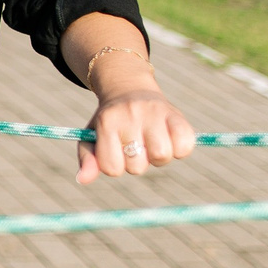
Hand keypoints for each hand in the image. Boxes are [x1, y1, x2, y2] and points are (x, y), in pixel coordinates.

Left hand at [78, 73, 197, 183]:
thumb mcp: (91, 136)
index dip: (115, 166)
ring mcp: (154, 113)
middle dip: (137, 162)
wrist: (129, 88)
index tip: (115, 151)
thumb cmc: (110, 121)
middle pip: (138, 166)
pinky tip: (170, 139)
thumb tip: (82, 180)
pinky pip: (185, 145)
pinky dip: (181, 149)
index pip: (112, 168)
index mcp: (107, 122)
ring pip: (161, 156)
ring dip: (158, 157)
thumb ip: (88, 159)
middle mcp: (130, 115)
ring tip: (151, 142)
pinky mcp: (176, 114)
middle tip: (135, 145)